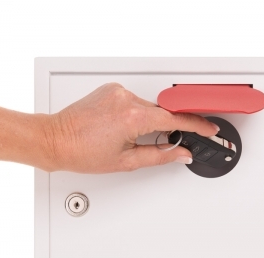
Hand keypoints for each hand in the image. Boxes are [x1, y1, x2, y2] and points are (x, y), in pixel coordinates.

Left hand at [42, 83, 219, 172]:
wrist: (54, 140)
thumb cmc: (82, 152)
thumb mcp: (126, 161)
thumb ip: (160, 156)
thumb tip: (181, 154)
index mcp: (133, 117)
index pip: (176, 119)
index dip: (196, 125)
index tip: (209, 127)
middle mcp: (126, 98)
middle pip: (162, 112)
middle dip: (166, 128)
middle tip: (163, 143)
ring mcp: (117, 91)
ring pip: (148, 106)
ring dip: (147, 121)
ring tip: (127, 138)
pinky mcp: (110, 89)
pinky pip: (134, 100)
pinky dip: (135, 113)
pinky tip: (120, 127)